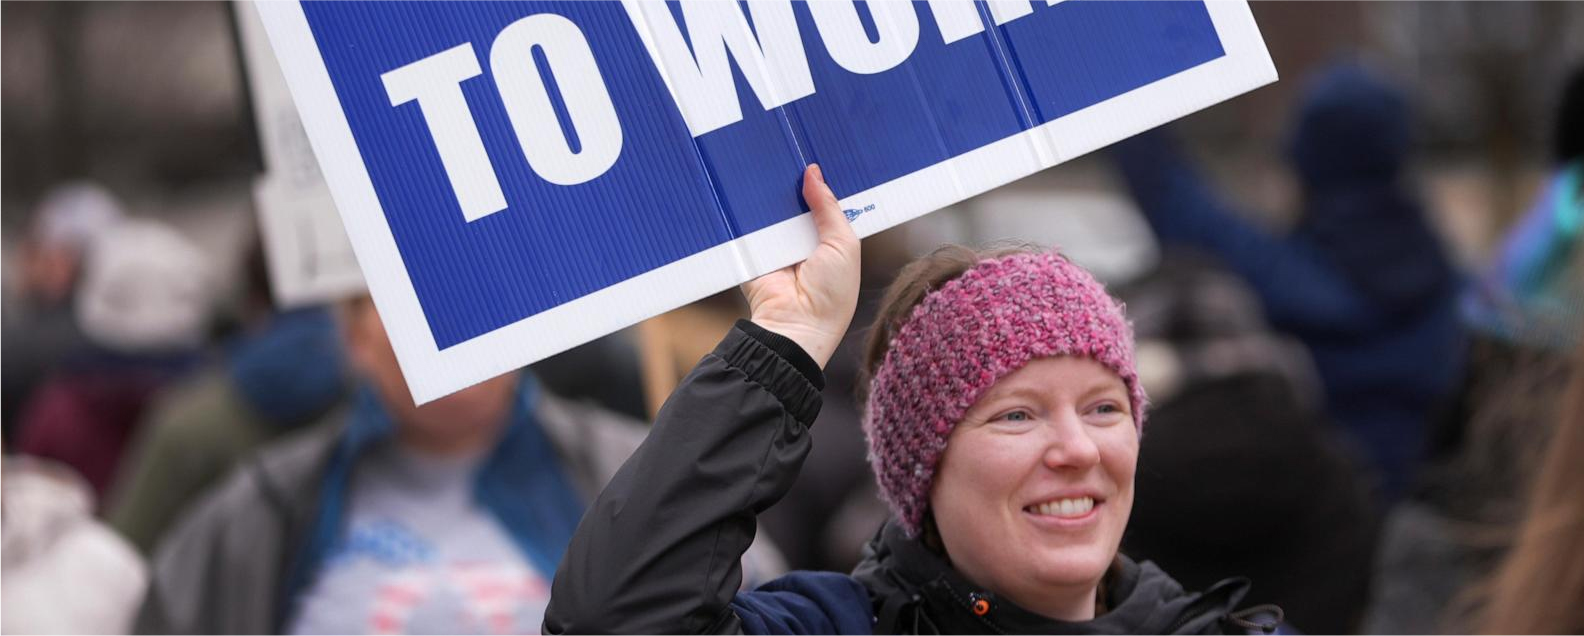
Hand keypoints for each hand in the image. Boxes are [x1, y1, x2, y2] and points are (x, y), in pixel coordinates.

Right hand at [741, 164, 860, 368]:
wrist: (795, 326)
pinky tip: (748, 181)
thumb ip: (829, 208)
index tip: (820, 151)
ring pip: (773, 208)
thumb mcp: (843, 244)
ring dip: (772, 191)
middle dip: (795, 180)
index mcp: (830, 240)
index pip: (826, 202)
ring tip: (770, 156)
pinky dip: (749, 207)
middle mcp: (803, 240)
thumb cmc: (831, 293)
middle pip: (797, 200)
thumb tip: (813, 173)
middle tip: (791, 146)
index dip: (823, 181)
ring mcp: (776, 244)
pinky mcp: (752, 249)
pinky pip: (750, 223)